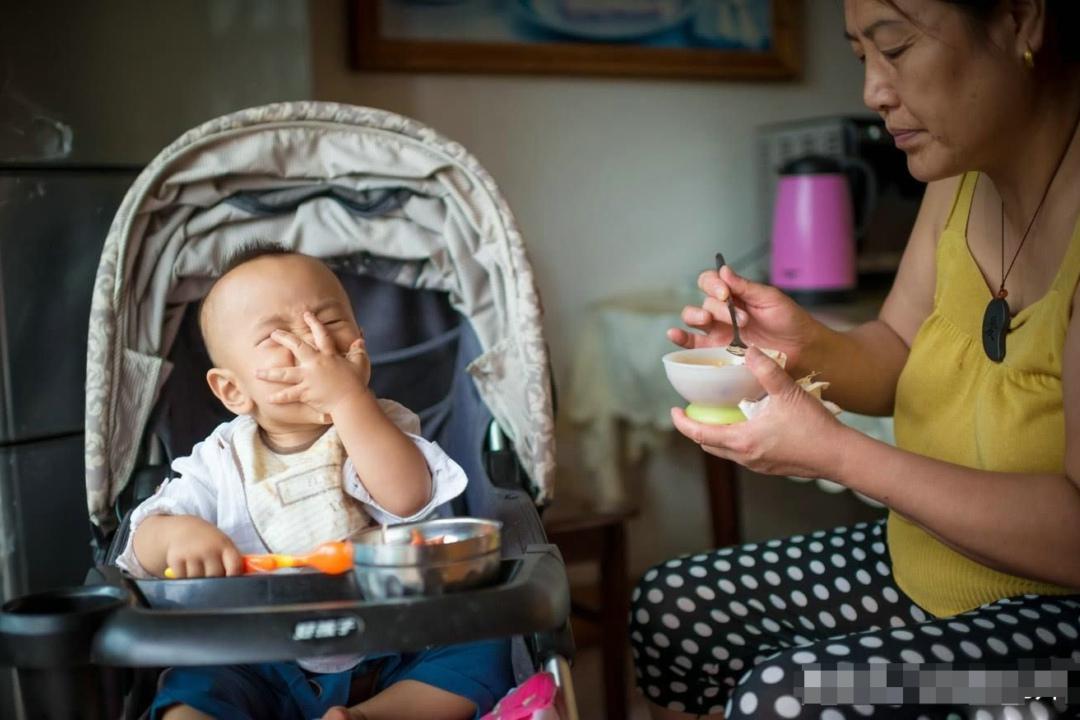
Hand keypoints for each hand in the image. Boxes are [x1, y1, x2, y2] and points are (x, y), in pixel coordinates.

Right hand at [162, 516, 242, 577]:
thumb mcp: (224, 545)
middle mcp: (208, 549)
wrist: (183, 529)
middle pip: (215, 577)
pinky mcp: (176, 559)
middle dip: (215, 582)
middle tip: (212, 580)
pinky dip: (185, 580)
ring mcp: (192, 554)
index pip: (234, 567)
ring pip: (198, 581)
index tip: (233, 586)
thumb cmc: (209, 542)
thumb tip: (244, 583)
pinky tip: (187, 571)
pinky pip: (183, 580)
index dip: (234, 579)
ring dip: (199, 583)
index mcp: (225, 545)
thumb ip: (233, 562)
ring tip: (199, 573)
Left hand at [256, 313, 369, 416]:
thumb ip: (359, 351)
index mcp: (329, 355)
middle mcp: (315, 364)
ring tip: (257, 373)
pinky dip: (279, 397)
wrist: (351, 401)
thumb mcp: (361, 364)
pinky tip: (268, 398)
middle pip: (297, 347)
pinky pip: (289, 395)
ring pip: (285, 374)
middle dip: (284, 338)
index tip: (306, 314)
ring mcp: (308, 378)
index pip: (321, 335)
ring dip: (269, 374)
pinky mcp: (305, 392)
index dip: (314, 323)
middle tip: (274, 334)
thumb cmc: (357, 383)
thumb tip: (360, 339)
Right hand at [668, 265, 819, 372]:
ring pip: (693, 318)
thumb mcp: (770, 298)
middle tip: (738, 318)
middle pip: (703, 301)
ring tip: (710, 322)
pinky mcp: (717, 350)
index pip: (711, 281)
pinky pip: (693, 344)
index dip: (713, 284)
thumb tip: (723, 270)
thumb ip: (745, 286)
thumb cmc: (789, 321)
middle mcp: (723, 311)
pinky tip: (674, 334)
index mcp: (735, 294)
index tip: (725, 293)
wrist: (802, 349)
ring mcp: (718, 330)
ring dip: (696, 317)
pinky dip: (680, 338)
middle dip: (716, 307)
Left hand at [671, 346, 847, 478]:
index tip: (673, 410)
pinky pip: (742, 453)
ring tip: (718, 412)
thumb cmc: (813, 427)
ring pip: (725, 450)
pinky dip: (735, 438)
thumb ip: (765, 368)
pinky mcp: (769, 466)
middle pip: (708, 444)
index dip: (682, 422)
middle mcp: (745, 456)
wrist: (838, 455)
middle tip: (693, 409)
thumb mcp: (787, 392)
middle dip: (697, 427)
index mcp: (742, 440)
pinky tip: (746, 422)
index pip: (699, 434)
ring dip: (717, 433)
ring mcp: (757, 464)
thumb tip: (747, 348)